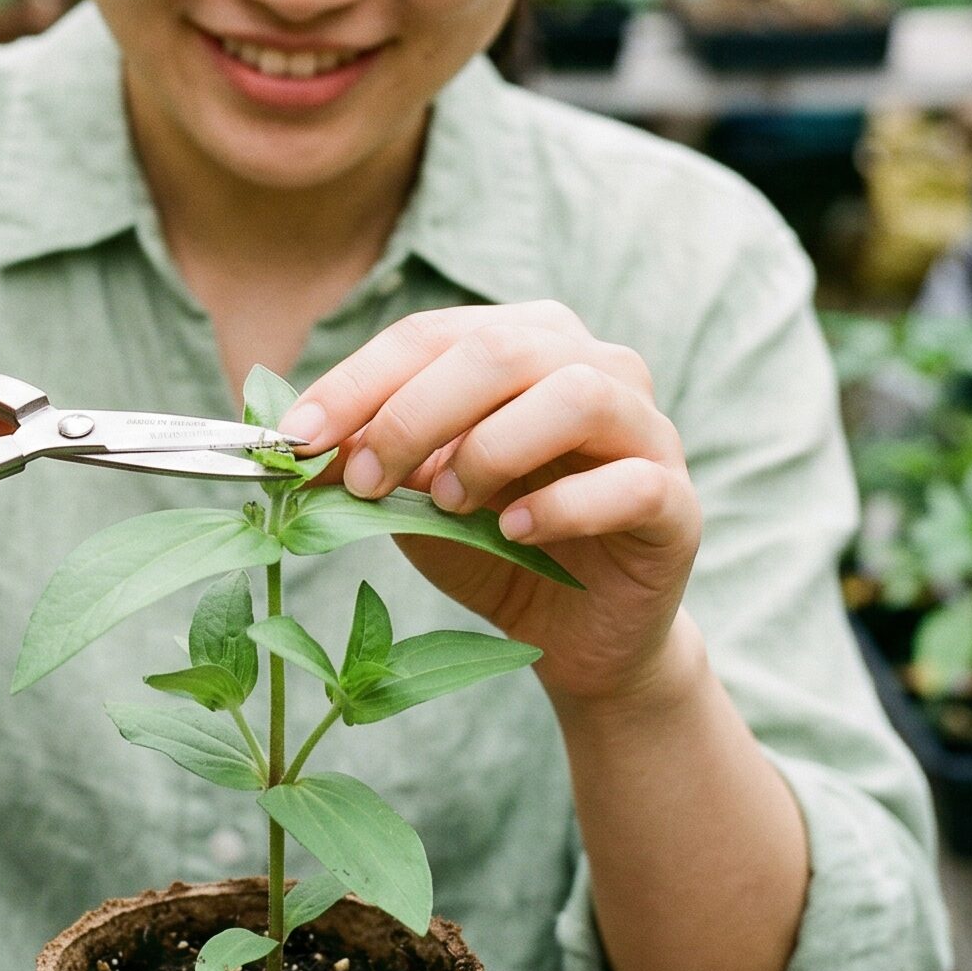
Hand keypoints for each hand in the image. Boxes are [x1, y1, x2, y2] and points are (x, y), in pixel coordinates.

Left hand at [281, 303, 701, 710]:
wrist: (578, 635)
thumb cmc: (494, 546)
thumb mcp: (416, 499)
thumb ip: (372, 461)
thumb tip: (297, 444)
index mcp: (525, 343)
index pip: (431, 335)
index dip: (357, 382)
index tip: (295, 438)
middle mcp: (595, 365)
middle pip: (499, 351)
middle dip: (413, 413)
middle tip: (361, 478)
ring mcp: (646, 429)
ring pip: (575, 394)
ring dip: (491, 447)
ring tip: (449, 503)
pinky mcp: (676, 501)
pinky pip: (629, 482)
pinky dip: (562, 504)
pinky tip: (514, 532)